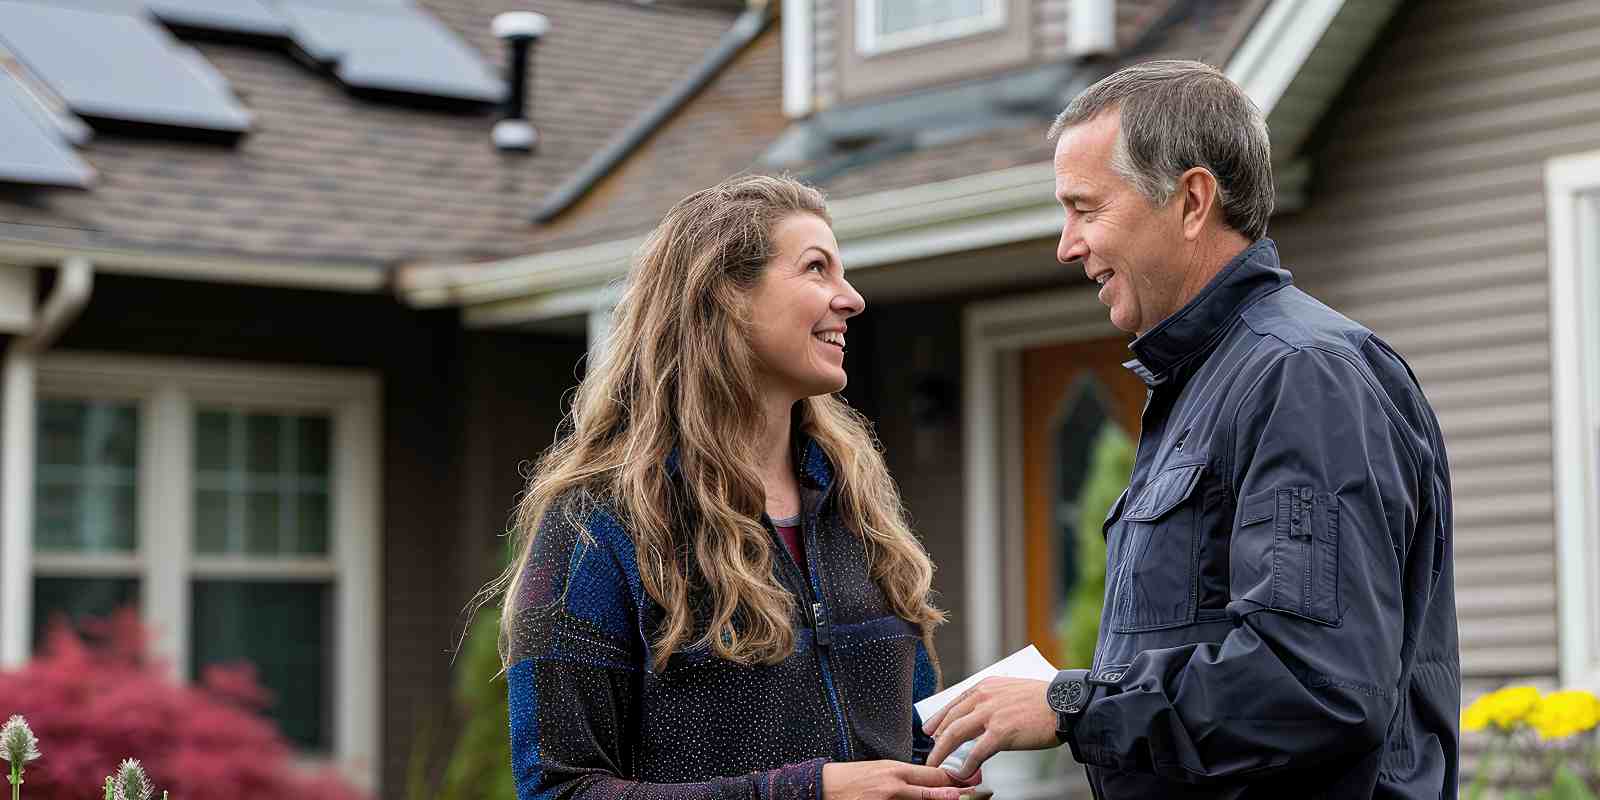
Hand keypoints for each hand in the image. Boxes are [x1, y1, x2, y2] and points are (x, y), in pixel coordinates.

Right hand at [821, 760, 979, 799]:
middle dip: (956, 793)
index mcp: (896, 770)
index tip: (970, 780)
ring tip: (960, 799)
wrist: (824, 787)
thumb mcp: (881, 769)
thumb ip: (904, 775)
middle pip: (934, 790)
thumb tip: (928, 780)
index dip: (954, 779)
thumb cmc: (851, 778)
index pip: (933, 775)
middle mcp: (895, 786)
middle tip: (976, 792)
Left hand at [920, 678, 1059, 777]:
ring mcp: (991, 715)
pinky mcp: (1001, 733)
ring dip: (942, 752)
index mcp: (986, 686)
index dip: (939, 718)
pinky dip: (966, 764)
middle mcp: (984, 698)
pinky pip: (976, 752)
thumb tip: (981, 715)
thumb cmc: (1043, 700)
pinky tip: (962, 772)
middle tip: (930, 750)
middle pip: (950, 719)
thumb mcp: (1011, 689)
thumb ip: (993, 699)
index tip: (931, 729)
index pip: (955, 702)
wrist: (1064, 704)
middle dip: (936, 737)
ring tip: (935, 764)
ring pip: (955, 734)